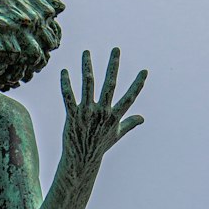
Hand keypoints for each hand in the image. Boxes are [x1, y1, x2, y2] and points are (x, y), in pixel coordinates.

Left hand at [61, 47, 147, 168]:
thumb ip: (129, 123)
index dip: (137, 84)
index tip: (144, 71)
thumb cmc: (100, 145)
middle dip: (113, 66)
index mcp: (114, 116)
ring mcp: (87, 113)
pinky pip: (68, 96)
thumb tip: (142, 118)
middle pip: (109, 84)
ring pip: (87, 85)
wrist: (81, 159)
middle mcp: (102, 112)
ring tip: (86, 52)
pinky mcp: (72, 115)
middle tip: (116, 49)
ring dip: (86, 67)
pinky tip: (64, 71)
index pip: (129, 97)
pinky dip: (65, 83)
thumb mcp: (117, 134)